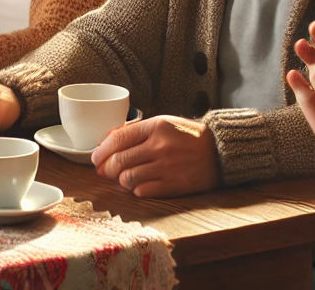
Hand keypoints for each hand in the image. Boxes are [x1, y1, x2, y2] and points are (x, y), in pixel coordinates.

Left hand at [91, 115, 219, 196]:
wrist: (220, 152)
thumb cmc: (187, 136)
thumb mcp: (162, 123)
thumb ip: (136, 130)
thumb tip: (107, 140)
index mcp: (155, 127)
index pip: (118, 138)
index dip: (102, 150)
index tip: (95, 157)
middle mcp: (160, 147)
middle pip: (119, 160)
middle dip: (107, 167)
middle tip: (104, 170)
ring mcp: (167, 167)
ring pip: (128, 178)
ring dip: (121, 180)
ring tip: (123, 177)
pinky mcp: (174, 186)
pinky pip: (143, 191)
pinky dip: (136, 189)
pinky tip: (139, 185)